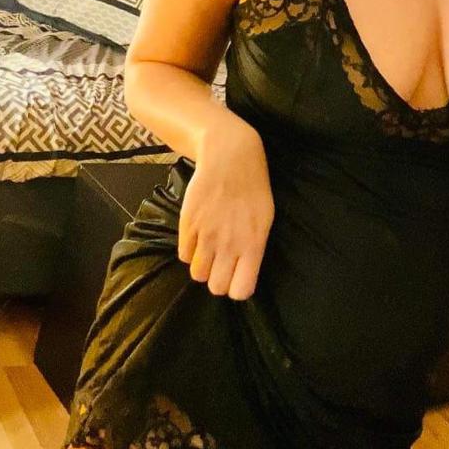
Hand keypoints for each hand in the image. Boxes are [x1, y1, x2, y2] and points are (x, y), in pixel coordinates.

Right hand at [178, 121, 274, 300]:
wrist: (229, 157)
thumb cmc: (253, 189)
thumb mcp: (265, 220)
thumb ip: (254, 248)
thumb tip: (244, 273)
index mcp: (253, 245)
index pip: (241, 291)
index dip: (237, 288)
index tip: (236, 278)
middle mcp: (230, 245)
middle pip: (215, 287)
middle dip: (217, 279)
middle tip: (220, 264)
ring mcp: (207, 235)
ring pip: (197, 274)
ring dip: (202, 266)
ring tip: (208, 250)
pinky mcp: (188, 225)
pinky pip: (184, 256)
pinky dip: (190, 250)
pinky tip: (199, 236)